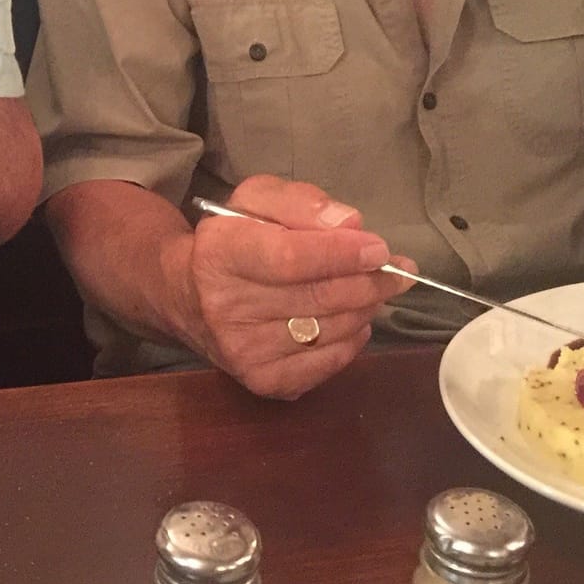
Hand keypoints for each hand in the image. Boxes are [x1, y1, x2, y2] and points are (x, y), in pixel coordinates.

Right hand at [184, 175, 413, 398]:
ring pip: (332, 330)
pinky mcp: (263, 382)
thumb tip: (350, 224)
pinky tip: (350, 318)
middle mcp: (226, 309)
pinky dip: (353, 338)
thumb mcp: (256, 201)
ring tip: (371, 289)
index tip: (379, 249)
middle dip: (369, 282)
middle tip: (396, 270)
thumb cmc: (231, 240)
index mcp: (218, 255)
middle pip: (318, 297)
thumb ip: (301, 203)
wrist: (186, 295)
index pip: (289, 258)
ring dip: (364, 307)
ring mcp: (244, 352)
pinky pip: (330, 362)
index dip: (341, 254)